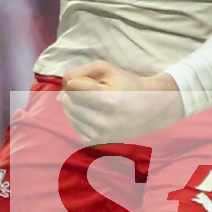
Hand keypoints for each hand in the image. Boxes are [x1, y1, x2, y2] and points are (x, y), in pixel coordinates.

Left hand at [60, 61, 183, 144]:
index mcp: (107, 100)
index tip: (88, 82)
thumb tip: (61, 92)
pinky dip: (80, 119)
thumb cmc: (126, 84)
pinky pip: (76, 128)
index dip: (76, 81)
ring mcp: (101, 134)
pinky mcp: (99, 142)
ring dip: (75, 106)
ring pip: (70, 115)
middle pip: (69, 102)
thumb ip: (79, 73)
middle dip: (74, 94)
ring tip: (93, 102)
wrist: (150, 108)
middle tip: (91, 92)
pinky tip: (93, 114)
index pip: (72, 87)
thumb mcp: (106, 69)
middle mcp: (104, 120)